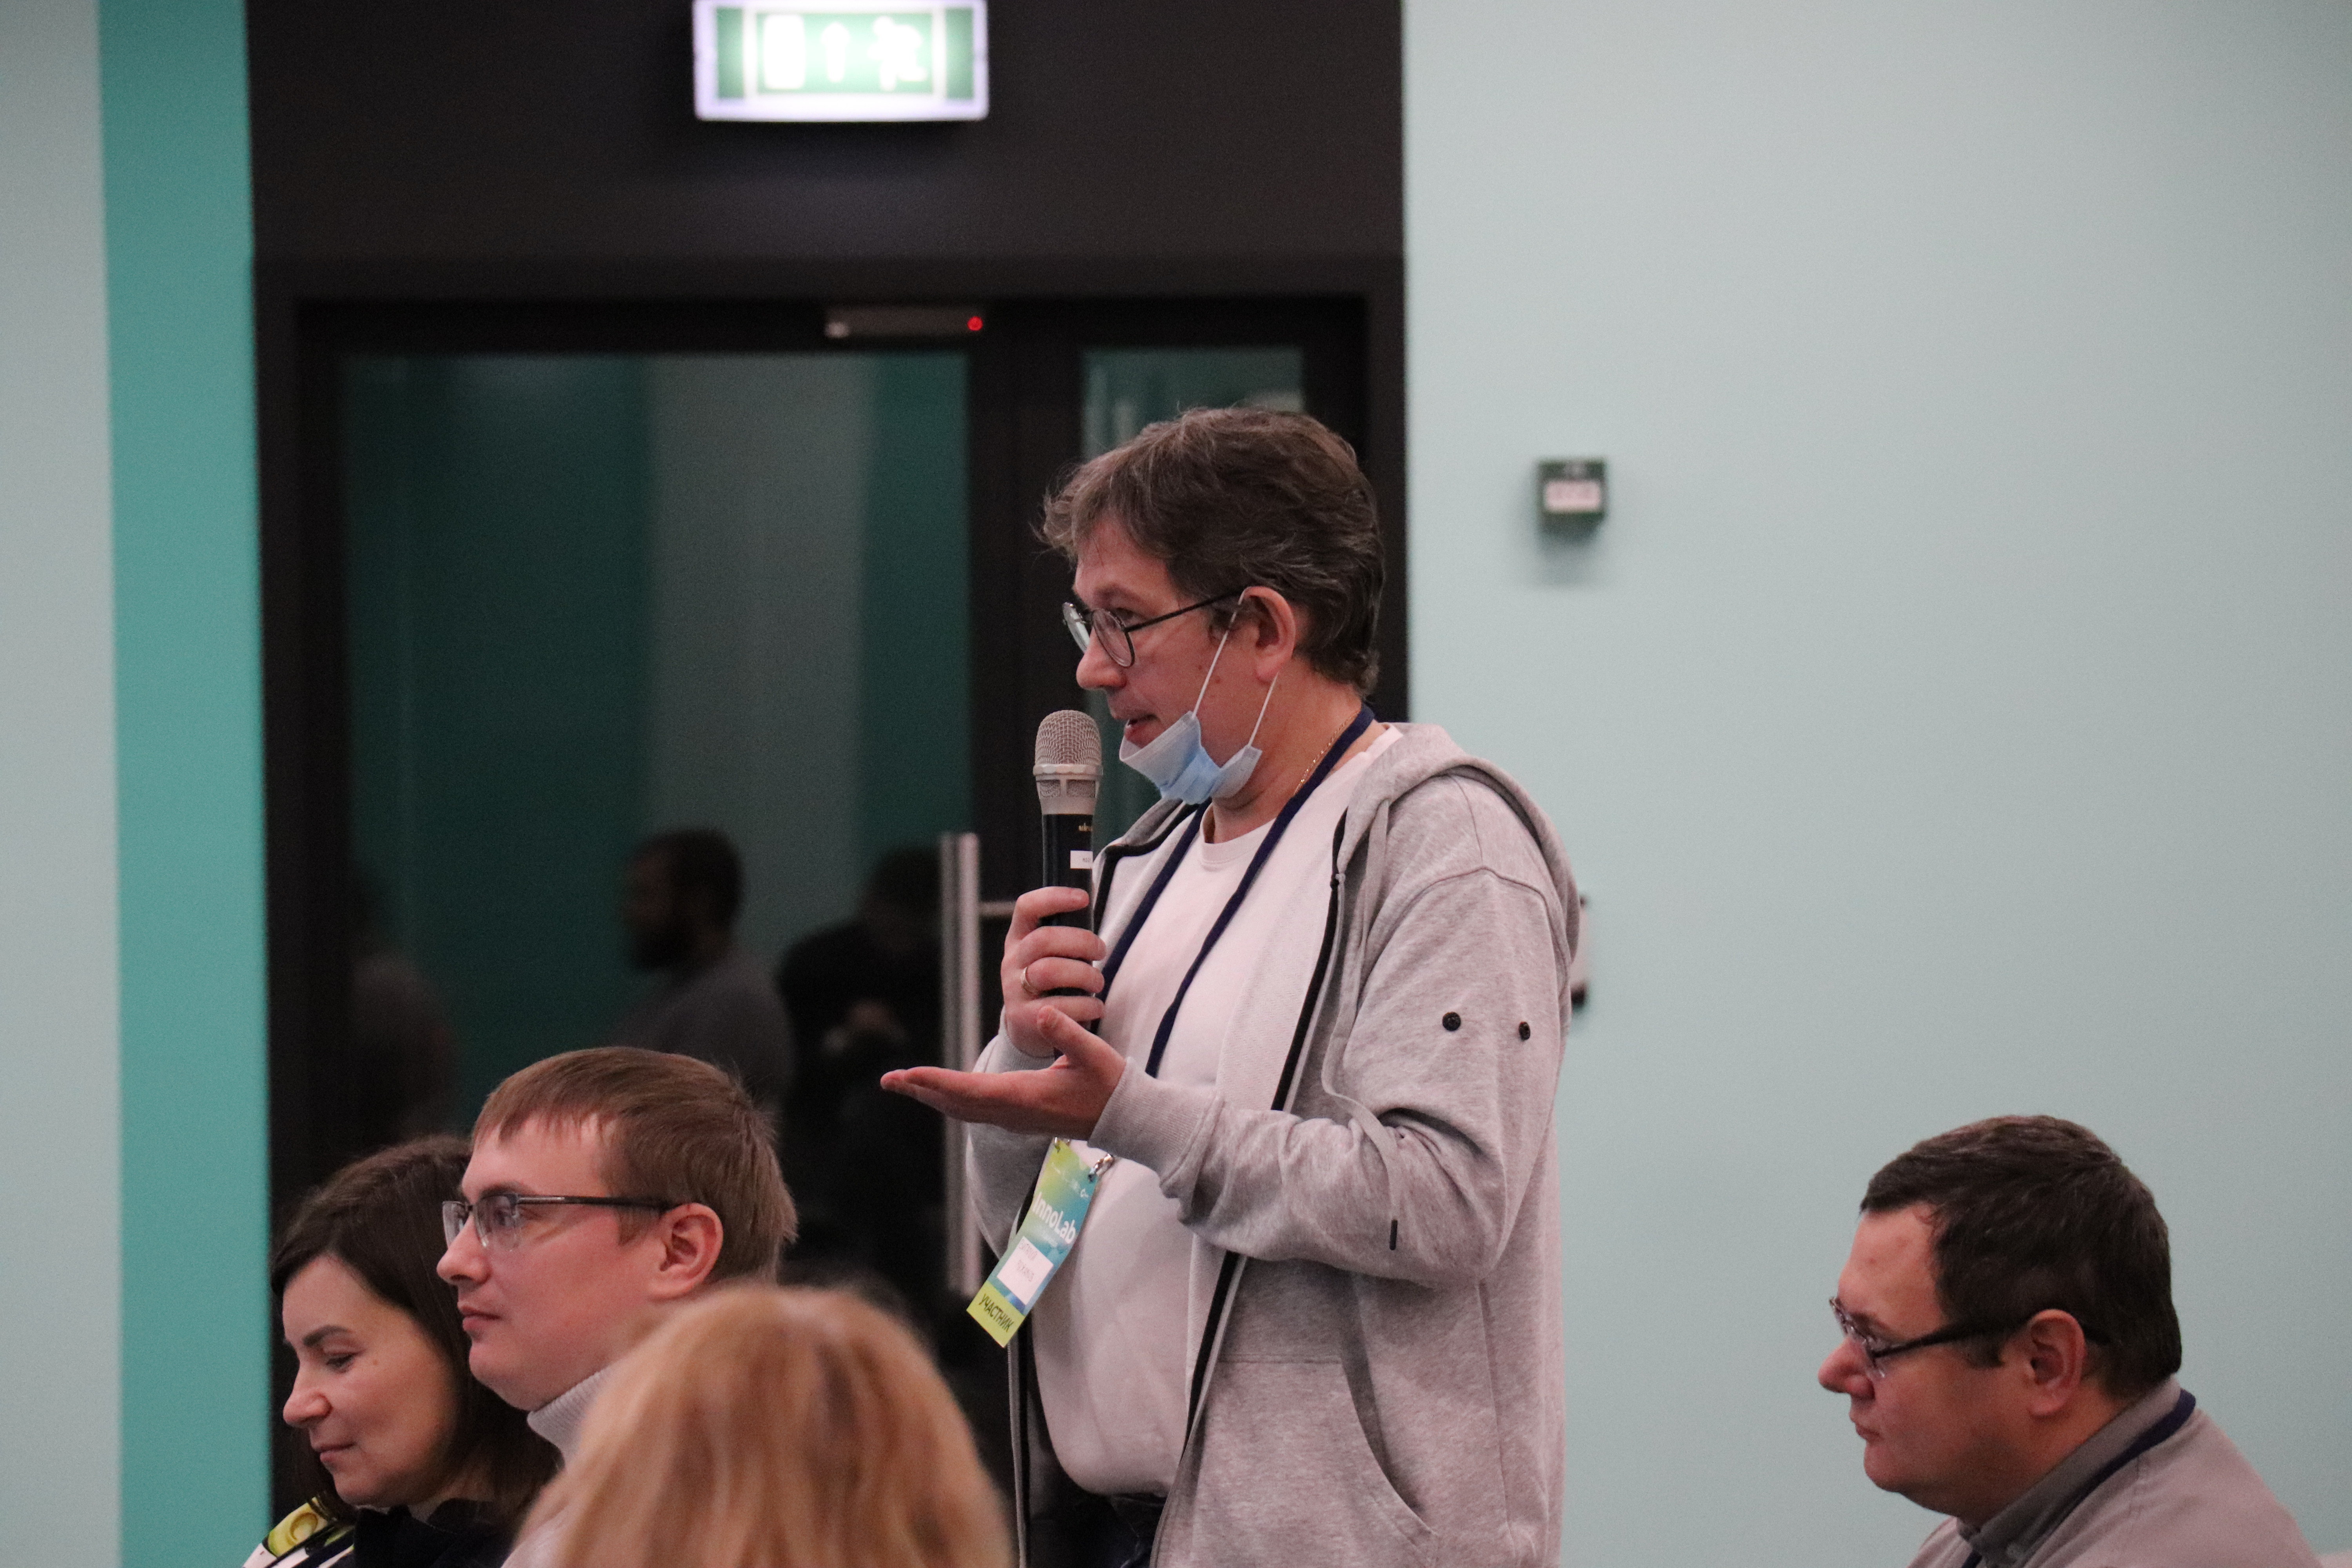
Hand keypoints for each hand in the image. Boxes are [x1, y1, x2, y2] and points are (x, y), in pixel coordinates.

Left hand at [882, 1006, 1124, 1135]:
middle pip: (958, 1104)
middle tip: (889, 1080)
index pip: (971, 1091)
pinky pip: (975, 1111)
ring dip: (933, 1096)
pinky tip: (940, 1092)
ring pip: (963, 1110)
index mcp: (1027, 1097)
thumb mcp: (1094, 1055)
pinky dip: (951, 1100)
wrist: (1124, 1119)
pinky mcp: (1020, 1117)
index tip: (908, 1076)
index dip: (937, 1083)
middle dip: (922, 1091)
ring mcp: (1016, 1118)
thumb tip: (1040, 1012)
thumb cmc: (1111, 1085)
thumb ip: (1068, 1033)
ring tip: (905, 1084)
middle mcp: (1015, 1112)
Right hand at [996, 886, 1107, 1056]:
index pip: (1027, 907)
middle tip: (1101, 951)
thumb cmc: (1052, 983)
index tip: (1083, 898)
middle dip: (1081, 942)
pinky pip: (1060, 1007)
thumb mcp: (1050, 954)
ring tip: (1098, 983)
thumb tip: (1087, 900)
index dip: (1054, 897)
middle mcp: (1012, 961)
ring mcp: (1014, 990)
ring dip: (1085, 975)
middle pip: (1043, 939)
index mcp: (1019, 939)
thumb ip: (1064, 934)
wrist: (1030, 1028)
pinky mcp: (1024, 1018)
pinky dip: (1087, 1006)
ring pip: (1050, 971)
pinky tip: (1095, 1007)